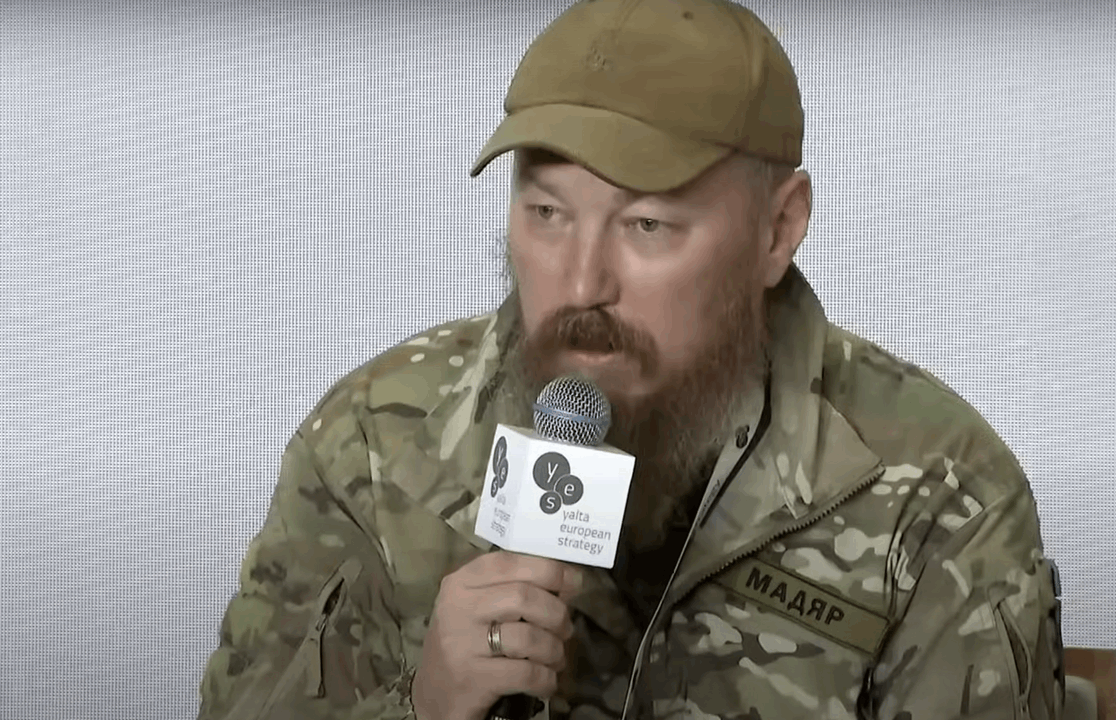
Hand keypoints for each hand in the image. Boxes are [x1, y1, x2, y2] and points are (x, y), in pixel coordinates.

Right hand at [411, 551, 582, 719]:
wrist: (433, 697)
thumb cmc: (465, 644)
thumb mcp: (479, 609)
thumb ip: (515, 589)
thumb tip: (568, 581)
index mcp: (460, 583)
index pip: (509, 563)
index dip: (548, 570)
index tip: (573, 582)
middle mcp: (457, 608)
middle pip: (524, 597)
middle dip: (556, 614)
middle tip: (565, 629)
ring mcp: (461, 643)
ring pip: (529, 636)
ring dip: (554, 650)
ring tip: (555, 658)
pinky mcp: (472, 678)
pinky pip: (526, 673)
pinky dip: (546, 679)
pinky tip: (545, 682)